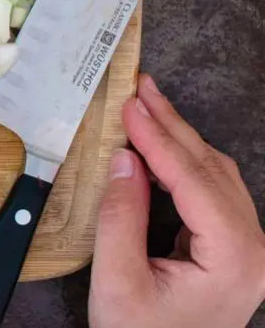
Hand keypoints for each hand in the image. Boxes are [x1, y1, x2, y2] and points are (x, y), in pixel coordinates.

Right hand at [89, 74, 264, 327]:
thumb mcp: (117, 282)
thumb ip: (120, 218)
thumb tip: (124, 159)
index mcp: (234, 258)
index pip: (194, 181)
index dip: (159, 139)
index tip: (129, 105)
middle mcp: (253, 248)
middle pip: (211, 169)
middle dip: (172, 125)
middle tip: (140, 88)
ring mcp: (247, 248)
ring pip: (215, 174)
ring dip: (178, 138)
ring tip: (145, 106)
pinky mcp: (232, 248)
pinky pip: (211, 190)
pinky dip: (182, 161)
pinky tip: (156, 145)